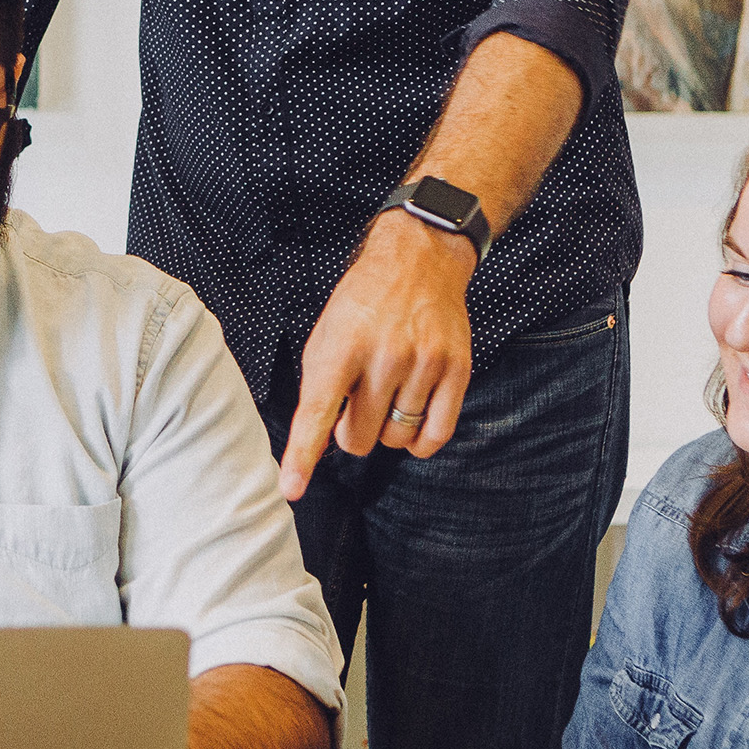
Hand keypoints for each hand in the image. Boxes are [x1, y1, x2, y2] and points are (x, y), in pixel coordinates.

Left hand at [280, 211, 473, 501]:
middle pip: (359, 438)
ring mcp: (424, 363)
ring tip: (387, 397)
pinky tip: (412, 419)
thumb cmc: (364, 303)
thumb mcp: (327, 336)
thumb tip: (314, 446)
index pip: (317, 412)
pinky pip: (436, 435)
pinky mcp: (456, 370)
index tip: (292, 488)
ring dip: (386, 430)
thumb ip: (319, 389)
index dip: (303, 455)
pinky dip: (419, 441)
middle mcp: (384, 356)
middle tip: (356, 403)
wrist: (419, 260)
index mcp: (342, 345)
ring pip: (397, 439)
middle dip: (351, 432)